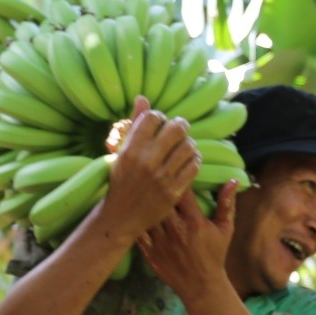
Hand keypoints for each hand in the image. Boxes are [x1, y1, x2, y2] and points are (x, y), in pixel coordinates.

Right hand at [99, 97, 200, 242]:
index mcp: (131, 149)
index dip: (159, 117)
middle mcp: (147, 162)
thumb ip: (134, 125)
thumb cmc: (121, 180)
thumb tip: (143, 98)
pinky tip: (188, 160)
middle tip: (178, 131)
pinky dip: (194, 160)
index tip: (159, 125)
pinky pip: (194, 166)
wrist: (122, 216)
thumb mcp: (122, 152)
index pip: (154, 117)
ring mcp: (162, 178)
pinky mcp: (174, 192)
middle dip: (179, 126)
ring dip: (188, 143)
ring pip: (188, 146)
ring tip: (183, 147)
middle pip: (176, 128)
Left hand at [137, 183, 237, 303]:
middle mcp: (175, 230)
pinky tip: (137, 214)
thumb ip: (226, 204)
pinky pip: (138, 232)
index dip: (177, 178)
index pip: (181, 190)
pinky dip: (136, 222)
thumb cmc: (214, 255)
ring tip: (143, 194)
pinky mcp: (150, 253)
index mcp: (194, 222)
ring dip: (145, 204)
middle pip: (160, 200)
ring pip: (146, 214)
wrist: (201, 285)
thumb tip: (233, 181)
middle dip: (158, 189)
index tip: (175, 171)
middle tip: (156, 180)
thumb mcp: (225, 229)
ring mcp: (160, 242)